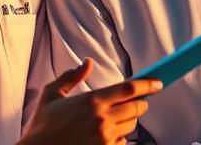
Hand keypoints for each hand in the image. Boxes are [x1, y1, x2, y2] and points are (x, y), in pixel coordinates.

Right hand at [19, 58, 160, 144]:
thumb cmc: (42, 126)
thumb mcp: (52, 95)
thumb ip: (71, 77)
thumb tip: (87, 63)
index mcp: (92, 101)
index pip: (129, 89)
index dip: (148, 85)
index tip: (158, 83)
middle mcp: (101, 119)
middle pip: (137, 108)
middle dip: (139, 103)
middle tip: (134, 102)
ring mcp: (104, 138)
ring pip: (131, 126)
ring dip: (128, 121)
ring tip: (113, 119)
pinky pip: (123, 143)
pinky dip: (120, 138)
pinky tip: (106, 136)